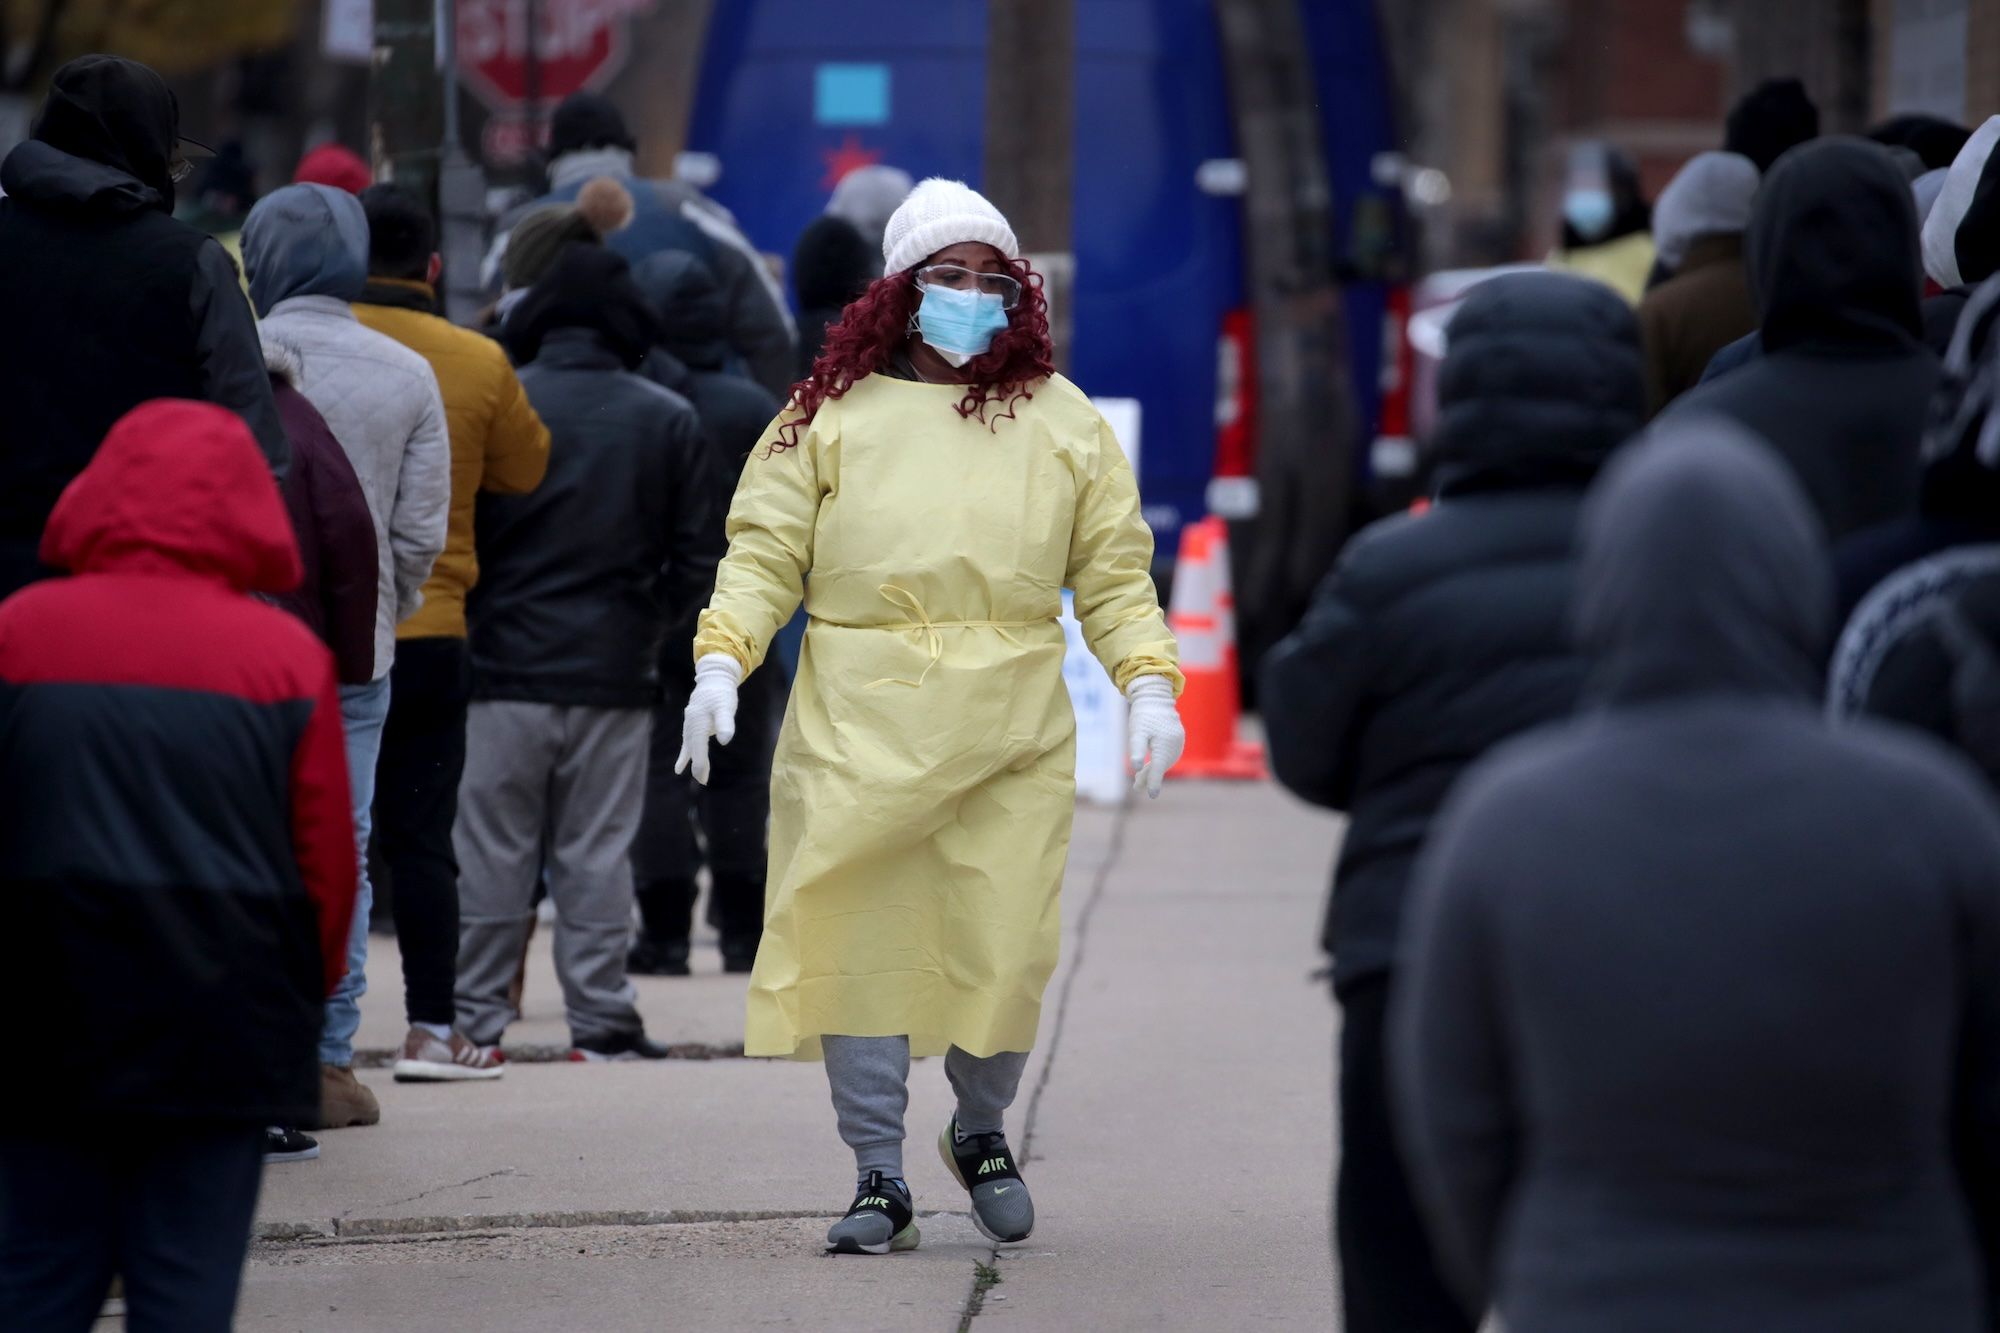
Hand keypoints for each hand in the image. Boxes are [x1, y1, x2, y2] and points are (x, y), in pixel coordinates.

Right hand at [675, 654, 743, 784]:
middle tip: (701, 780)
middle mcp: (690, 723)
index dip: (700, 763)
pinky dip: (686, 750)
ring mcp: (689, 722)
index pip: (699, 746)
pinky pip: (687, 739)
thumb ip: (725, 723)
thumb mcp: (726, 707)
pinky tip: (682, 761)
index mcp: (697, 722)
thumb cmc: (722, 693)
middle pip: (692, 747)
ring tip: (681, 771)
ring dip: (689, 758)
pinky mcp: (692, 721)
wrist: (714, 677)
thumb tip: (725, 740)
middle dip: (696, 764)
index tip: (702, 778)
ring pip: (688, 743)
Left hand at [1126, 676, 1184, 798]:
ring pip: (1165, 762)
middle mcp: (1175, 745)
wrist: (1155, 697)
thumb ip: (1136, 749)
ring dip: (1154, 771)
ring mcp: (1178, 743)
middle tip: (1135, 787)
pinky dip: (1159, 762)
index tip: (1151, 795)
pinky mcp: (1178, 740)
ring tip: (1139, 779)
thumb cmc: (1143, 715)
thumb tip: (1136, 767)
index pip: (1158, 767)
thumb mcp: (1136, 732)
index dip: (1153, 781)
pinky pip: (1168, 755)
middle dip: (1149, 777)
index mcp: (1164, 744)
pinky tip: (1150, 766)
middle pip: (1161, 766)